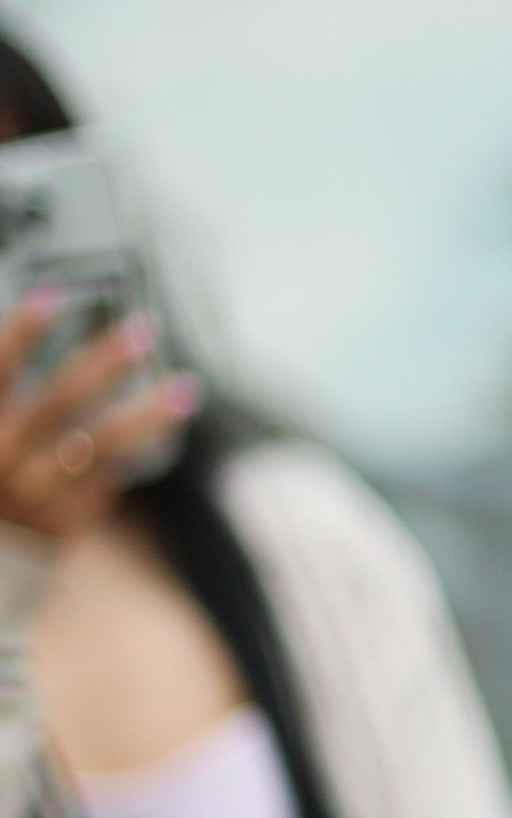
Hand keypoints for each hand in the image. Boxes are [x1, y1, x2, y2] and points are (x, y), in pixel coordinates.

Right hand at [0, 298, 197, 541]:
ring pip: (98, 446)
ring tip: (187, 388)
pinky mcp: (60, 523)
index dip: (22, 332)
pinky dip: (130, 450)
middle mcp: (0, 458)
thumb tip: (44, 304)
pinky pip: (106, 478)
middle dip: (103, 363)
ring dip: (146, 415)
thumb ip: (9, 379)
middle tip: (145, 329)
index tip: (54, 294)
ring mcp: (31, 494)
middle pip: (58, 401)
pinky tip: (162, 422)